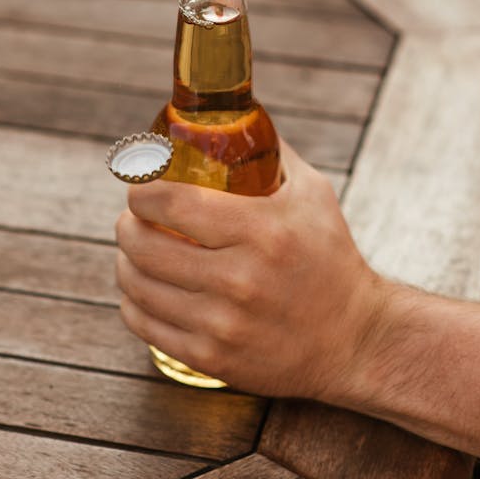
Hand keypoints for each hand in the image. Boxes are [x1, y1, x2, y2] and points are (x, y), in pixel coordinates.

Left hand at [115, 141, 386, 401]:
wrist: (355, 340)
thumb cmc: (331, 258)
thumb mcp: (312, 193)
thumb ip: (271, 154)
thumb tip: (232, 120)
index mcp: (261, 230)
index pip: (172, 202)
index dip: (142, 190)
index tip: (139, 185)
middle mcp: (239, 278)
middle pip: (145, 244)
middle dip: (127, 225)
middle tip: (132, 217)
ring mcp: (222, 322)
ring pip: (139, 285)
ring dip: (124, 262)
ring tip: (132, 250)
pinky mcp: (213, 358)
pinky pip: (146, 326)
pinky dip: (133, 303)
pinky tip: (140, 289)